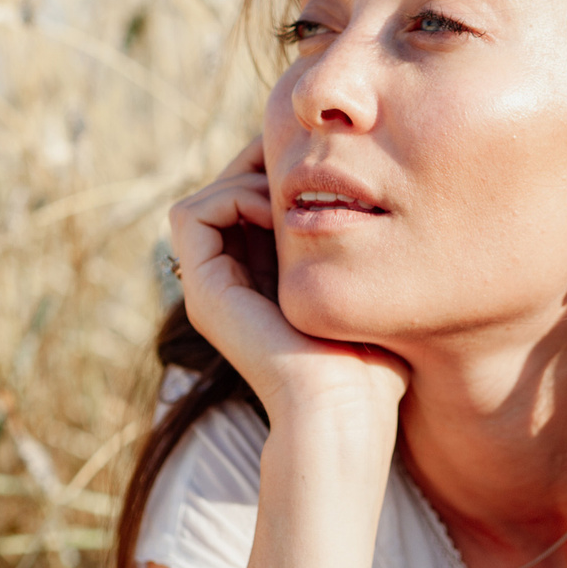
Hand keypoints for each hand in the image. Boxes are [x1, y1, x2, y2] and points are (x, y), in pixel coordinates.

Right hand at [168, 137, 406, 429]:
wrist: (345, 411)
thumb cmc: (373, 361)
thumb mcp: (365, 287)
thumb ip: (354, 248)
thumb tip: (375, 198)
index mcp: (263, 283)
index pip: (254, 204)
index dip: (279, 172)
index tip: (327, 161)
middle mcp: (230, 283)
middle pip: (228, 193)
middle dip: (262, 164)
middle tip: (306, 156)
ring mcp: (211, 289)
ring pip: (207, 197)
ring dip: (248, 178)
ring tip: (296, 194)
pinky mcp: (204, 292)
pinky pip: (192, 214)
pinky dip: (232, 196)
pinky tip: (279, 211)